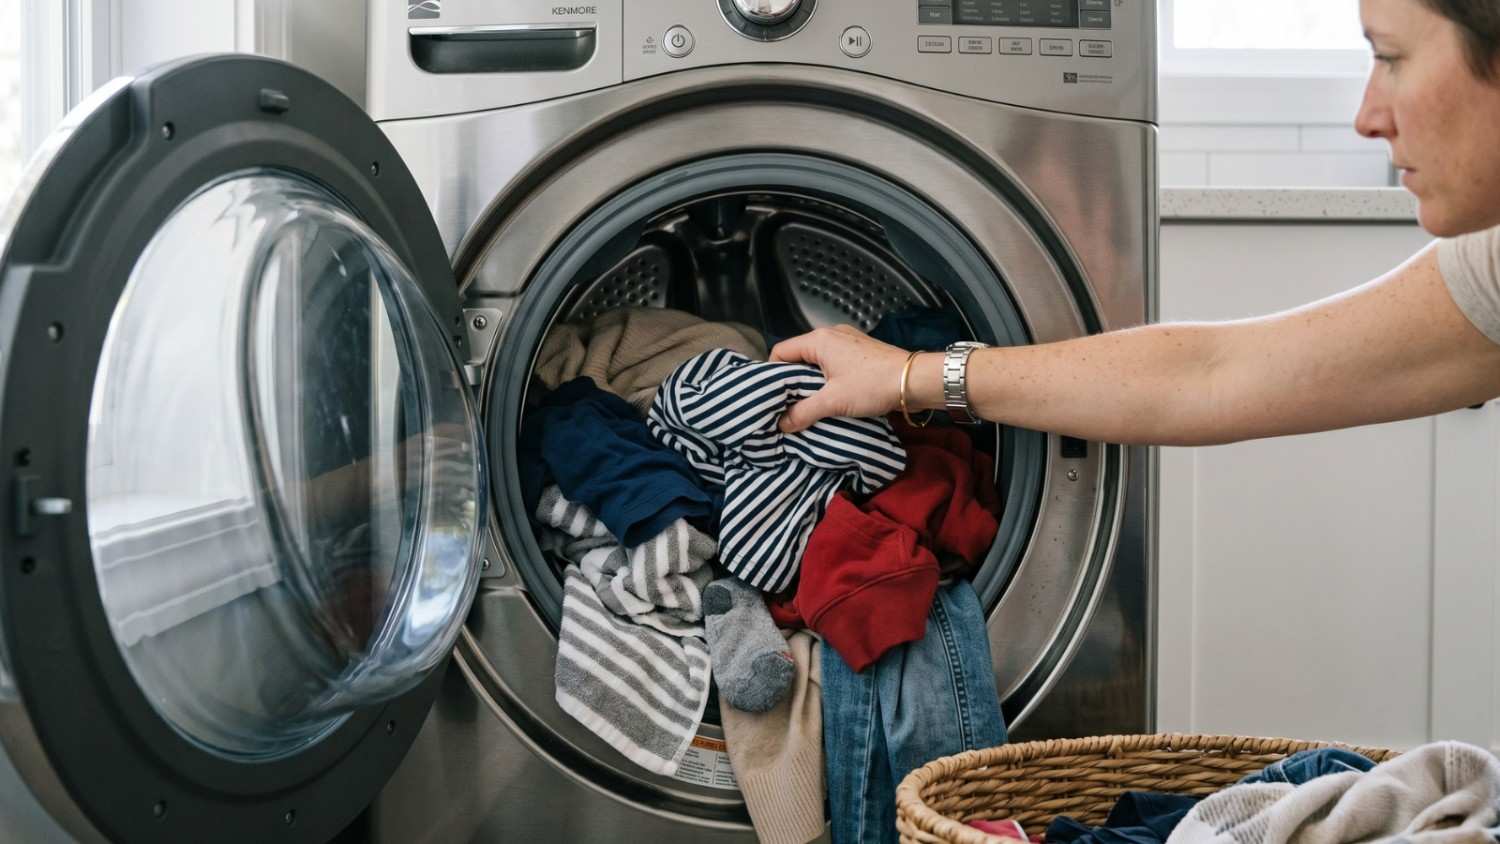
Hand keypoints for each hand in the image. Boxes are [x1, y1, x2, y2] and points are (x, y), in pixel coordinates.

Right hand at [769, 325, 910, 432]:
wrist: (915, 380)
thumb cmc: (872, 385)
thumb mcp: (833, 401)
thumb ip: (803, 412)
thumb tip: (782, 424)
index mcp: (819, 339)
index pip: (780, 351)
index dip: (772, 374)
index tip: (772, 396)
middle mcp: (831, 334)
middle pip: (798, 355)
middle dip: (792, 380)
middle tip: (789, 404)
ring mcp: (848, 340)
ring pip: (817, 360)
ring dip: (811, 380)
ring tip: (810, 403)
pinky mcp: (860, 350)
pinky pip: (833, 361)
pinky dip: (828, 377)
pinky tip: (832, 395)